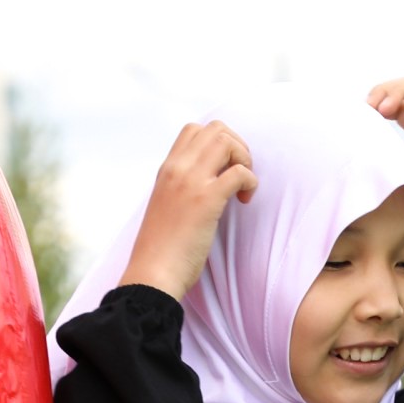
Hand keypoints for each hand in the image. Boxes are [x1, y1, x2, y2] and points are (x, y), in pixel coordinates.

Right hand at [121, 122, 257, 299]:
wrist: (152, 274)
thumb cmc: (161, 249)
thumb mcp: (166, 206)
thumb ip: (181, 188)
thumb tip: (208, 182)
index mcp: (166, 170)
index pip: (194, 130)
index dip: (217, 142)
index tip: (223, 168)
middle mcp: (177, 169)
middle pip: (215, 129)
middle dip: (236, 146)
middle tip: (239, 174)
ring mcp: (191, 182)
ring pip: (226, 142)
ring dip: (244, 159)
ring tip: (242, 186)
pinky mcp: (206, 201)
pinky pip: (239, 172)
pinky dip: (250, 182)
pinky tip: (245, 200)